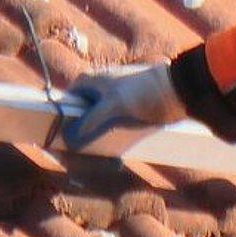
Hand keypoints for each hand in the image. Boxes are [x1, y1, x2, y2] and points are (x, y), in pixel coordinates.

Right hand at [61, 63, 183, 148]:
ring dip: (94, 137)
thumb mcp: (112, 106)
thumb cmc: (144, 91)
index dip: (59, 115)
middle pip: (80, 113)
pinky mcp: (129, 111)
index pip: (66, 99)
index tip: (56, 135)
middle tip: (74, 150)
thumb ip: (89, 121)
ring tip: (93, 155)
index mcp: (91, 81)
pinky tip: (111, 153)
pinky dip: (110, 138)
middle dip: (77, 130)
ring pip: (96, 122)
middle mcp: (100, 90)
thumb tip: (68, 137)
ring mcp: (115, 101)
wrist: (180, 90)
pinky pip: (112, 127)